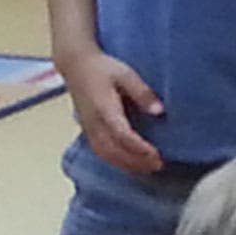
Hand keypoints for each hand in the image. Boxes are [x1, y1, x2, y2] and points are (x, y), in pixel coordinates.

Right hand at [58, 48, 163, 173]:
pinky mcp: (87, 131)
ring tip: (149, 168)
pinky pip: (101, 152)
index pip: (121, 134)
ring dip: (127, 164)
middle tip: (158, 165)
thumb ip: (142, 93)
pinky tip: (132, 164)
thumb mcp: (126, 74)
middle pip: (113, 150)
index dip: (138, 147)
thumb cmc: (103, 68)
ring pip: (105, 155)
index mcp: (103, 108)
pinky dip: (117, 161)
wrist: (75, 66)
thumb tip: (160, 111)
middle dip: (136, 161)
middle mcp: (93, 122)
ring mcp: (88, 128)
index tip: (157, 154)